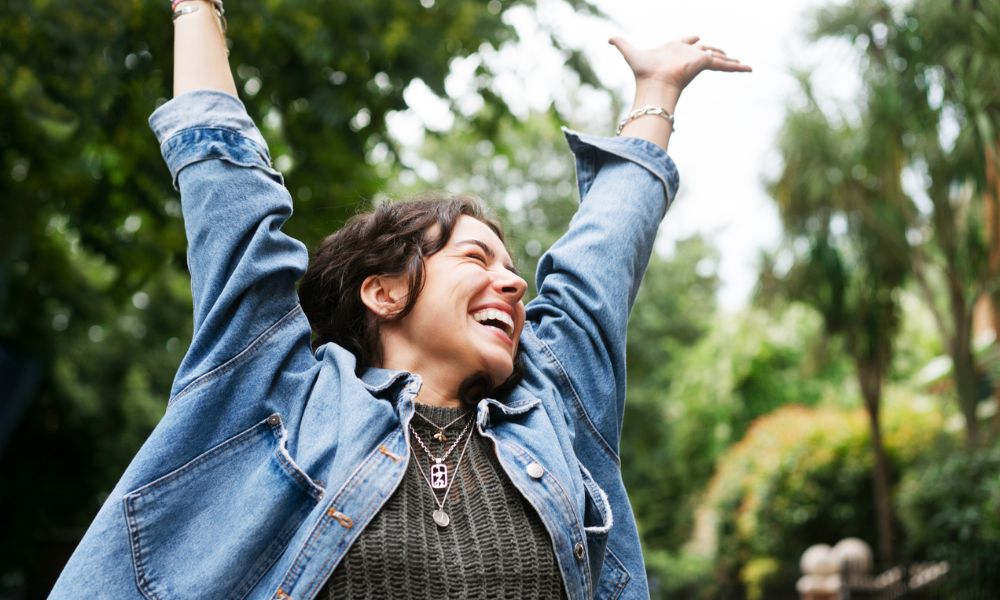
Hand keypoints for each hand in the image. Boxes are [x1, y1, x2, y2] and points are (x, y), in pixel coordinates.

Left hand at [609, 36, 751, 96]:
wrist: (653, 84)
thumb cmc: (643, 72)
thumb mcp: (630, 52)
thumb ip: (621, 44)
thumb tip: (608, 38)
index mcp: (674, 50)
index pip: (687, 42)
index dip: (691, 39)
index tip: (697, 36)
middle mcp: (687, 55)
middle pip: (706, 50)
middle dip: (716, 51)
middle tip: (725, 53)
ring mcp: (697, 60)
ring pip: (719, 58)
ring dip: (731, 60)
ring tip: (744, 64)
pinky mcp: (704, 64)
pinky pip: (724, 65)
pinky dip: (737, 67)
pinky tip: (749, 69)